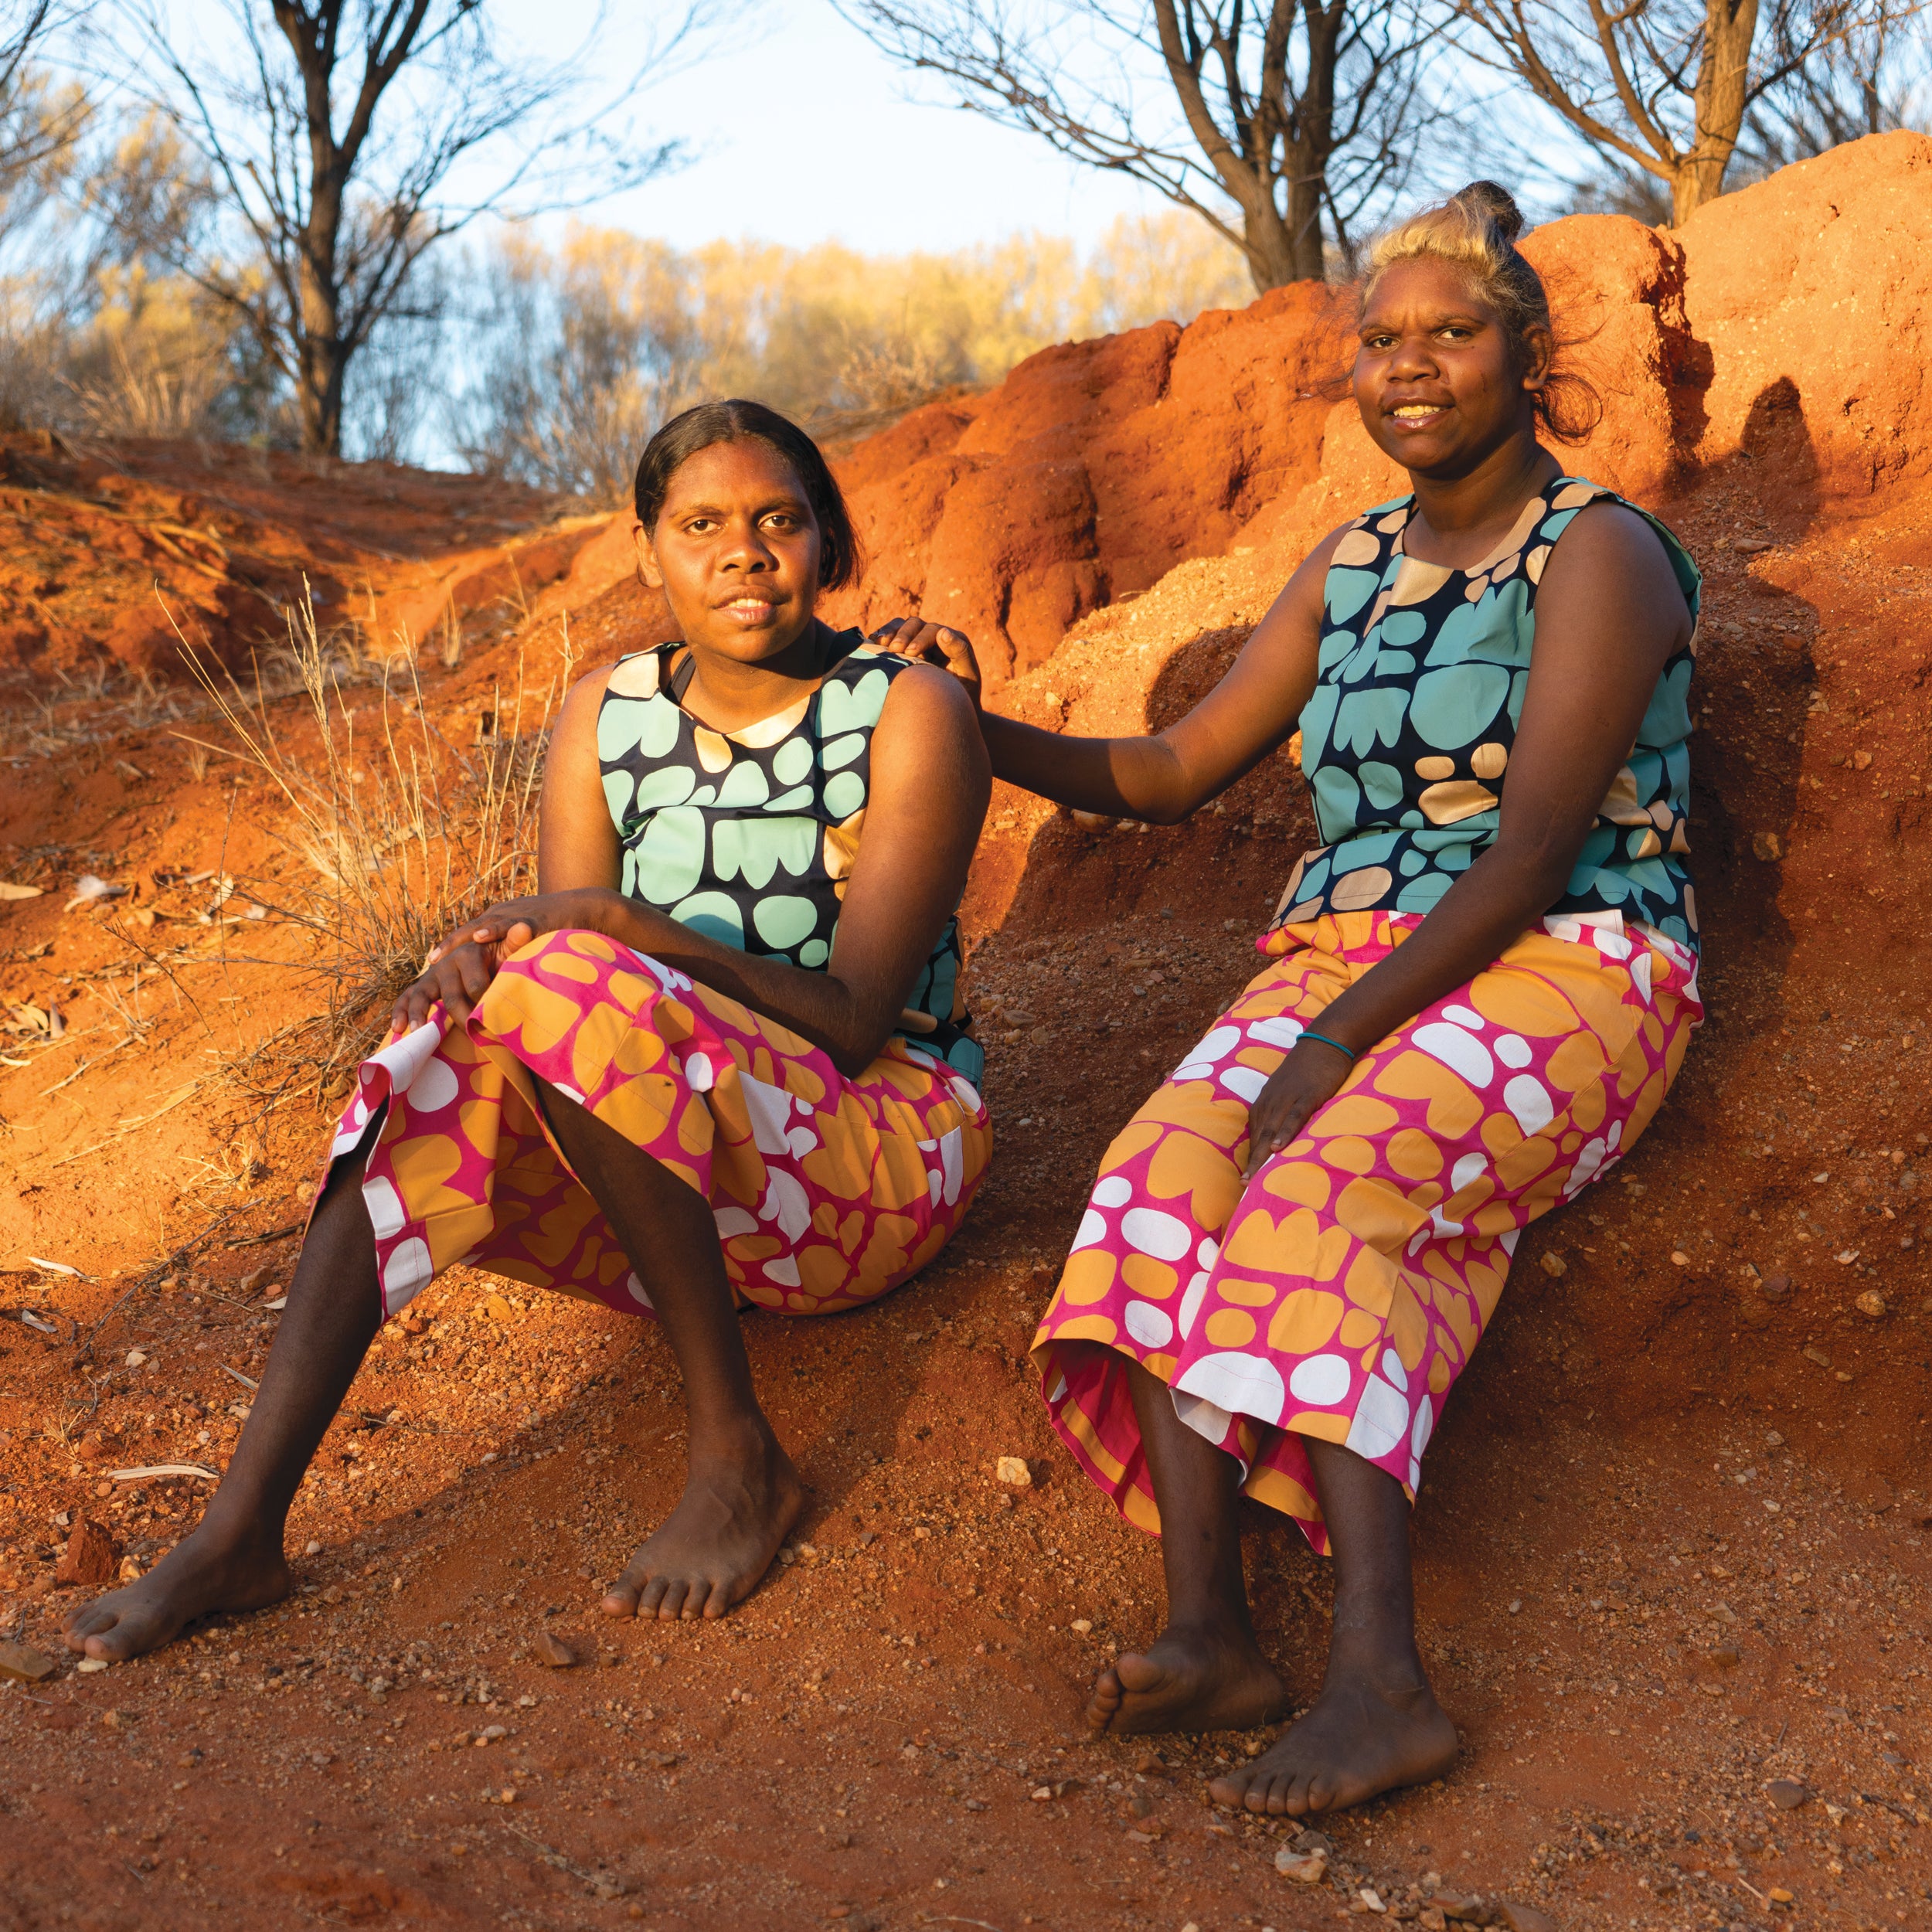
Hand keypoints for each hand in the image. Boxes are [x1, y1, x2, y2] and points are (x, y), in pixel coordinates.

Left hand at [391, 890, 600, 1031]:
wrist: (589, 909)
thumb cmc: (561, 933)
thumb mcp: (530, 947)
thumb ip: (515, 961)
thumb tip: (503, 988)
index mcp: (499, 924)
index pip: (467, 939)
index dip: (448, 953)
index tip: (430, 969)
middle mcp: (502, 918)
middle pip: (465, 934)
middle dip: (445, 949)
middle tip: (426, 966)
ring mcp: (515, 917)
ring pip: (480, 928)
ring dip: (458, 942)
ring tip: (438, 956)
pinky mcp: (533, 919)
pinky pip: (510, 925)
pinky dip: (493, 930)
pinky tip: (478, 937)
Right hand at [868, 617, 981, 711]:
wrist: (949, 714)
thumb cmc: (962, 697)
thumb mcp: (968, 677)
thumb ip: (961, 653)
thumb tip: (943, 631)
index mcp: (949, 641)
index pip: (933, 630)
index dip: (921, 638)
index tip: (911, 653)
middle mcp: (931, 638)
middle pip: (914, 624)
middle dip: (903, 635)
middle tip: (895, 649)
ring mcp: (914, 642)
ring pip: (899, 626)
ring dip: (889, 632)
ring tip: (881, 644)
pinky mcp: (899, 651)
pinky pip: (887, 637)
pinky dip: (879, 638)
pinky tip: (872, 646)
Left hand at [1240, 1037, 1357, 1181]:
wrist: (1322, 1042)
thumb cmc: (1306, 1072)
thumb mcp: (1287, 1094)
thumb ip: (1282, 1115)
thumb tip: (1279, 1141)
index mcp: (1264, 1104)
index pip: (1253, 1137)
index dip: (1249, 1159)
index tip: (1244, 1181)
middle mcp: (1270, 1103)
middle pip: (1258, 1138)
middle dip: (1251, 1163)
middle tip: (1244, 1185)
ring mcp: (1287, 1099)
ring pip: (1271, 1130)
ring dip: (1262, 1154)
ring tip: (1254, 1176)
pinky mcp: (1306, 1096)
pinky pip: (1294, 1117)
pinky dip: (1285, 1132)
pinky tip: (1278, 1147)